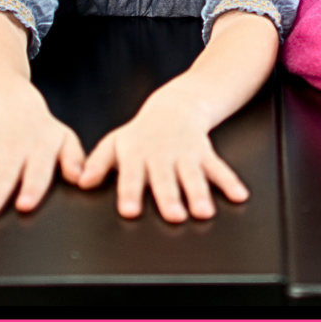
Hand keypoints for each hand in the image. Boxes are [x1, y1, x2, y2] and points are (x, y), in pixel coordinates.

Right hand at [0, 83, 85, 218]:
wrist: (14, 102)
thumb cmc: (42, 130)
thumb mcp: (64, 139)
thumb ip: (74, 159)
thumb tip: (81, 178)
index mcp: (39, 148)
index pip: (37, 170)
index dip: (31, 187)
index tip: (24, 205)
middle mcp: (13, 149)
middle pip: (4, 174)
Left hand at [79, 82, 248, 222]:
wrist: (175, 105)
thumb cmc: (142, 131)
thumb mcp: (115, 142)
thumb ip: (97, 163)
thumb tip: (81, 182)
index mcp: (137, 153)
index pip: (131, 175)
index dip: (129, 192)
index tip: (129, 210)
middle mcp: (162, 154)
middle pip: (165, 178)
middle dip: (169, 197)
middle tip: (172, 215)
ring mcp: (185, 154)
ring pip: (193, 175)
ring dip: (199, 193)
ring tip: (203, 212)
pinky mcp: (205, 153)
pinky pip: (219, 168)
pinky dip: (230, 182)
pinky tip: (239, 196)